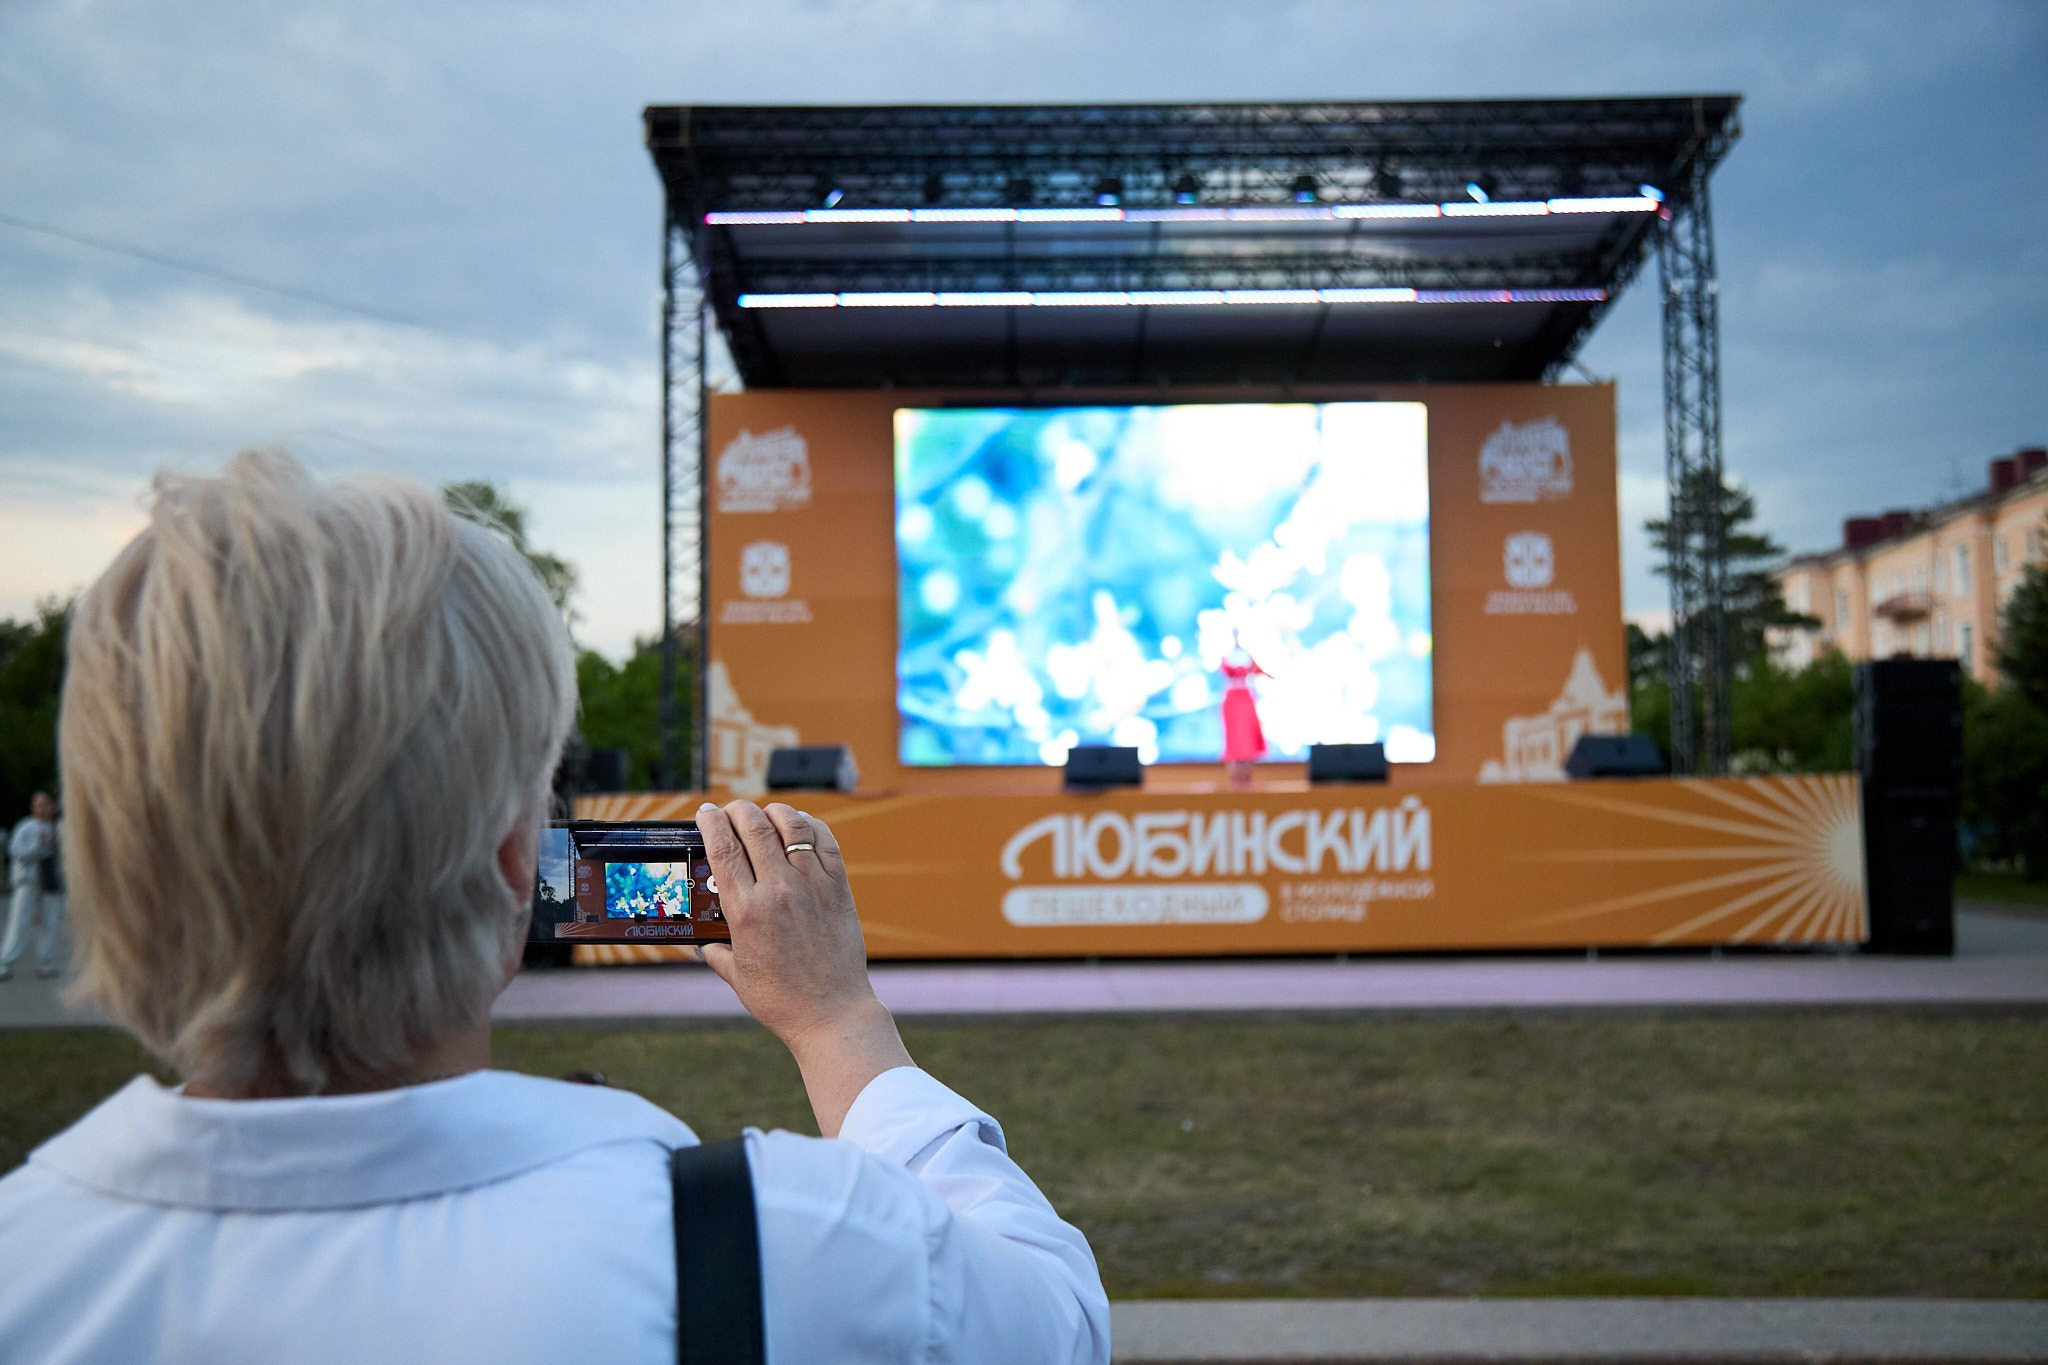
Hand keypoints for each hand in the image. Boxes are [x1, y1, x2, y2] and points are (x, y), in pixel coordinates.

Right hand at [694, 800, 910, 1133]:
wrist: (832, 1014)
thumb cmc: (782, 1000)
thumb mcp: (738, 977)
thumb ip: (718, 954)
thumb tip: (705, 945)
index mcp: (746, 912)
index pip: (722, 849)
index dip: (710, 822)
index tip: (704, 812)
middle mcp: (778, 891)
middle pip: (754, 828)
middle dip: (737, 810)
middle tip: (731, 810)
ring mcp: (812, 886)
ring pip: (792, 826)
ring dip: (774, 811)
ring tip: (765, 813)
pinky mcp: (838, 888)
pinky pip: (825, 842)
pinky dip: (810, 825)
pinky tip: (801, 826)